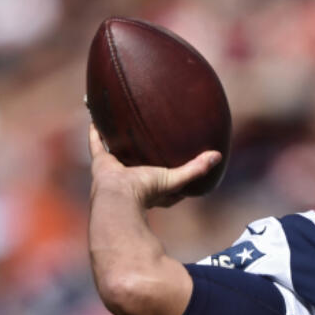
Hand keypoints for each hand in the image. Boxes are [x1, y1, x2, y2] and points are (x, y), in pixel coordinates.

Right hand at [87, 123, 219, 209]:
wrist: (118, 196)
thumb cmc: (147, 192)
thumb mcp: (176, 179)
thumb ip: (196, 169)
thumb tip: (217, 156)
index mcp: (151, 187)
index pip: (166, 178)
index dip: (174, 169)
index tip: (181, 156)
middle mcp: (132, 178)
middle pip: (140, 161)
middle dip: (145, 151)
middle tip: (151, 134)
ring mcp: (116, 170)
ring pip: (118, 150)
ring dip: (120, 139)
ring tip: (124, 123)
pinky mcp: (101, 162)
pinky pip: (97, 144)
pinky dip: (96, 132)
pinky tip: (97, 118)